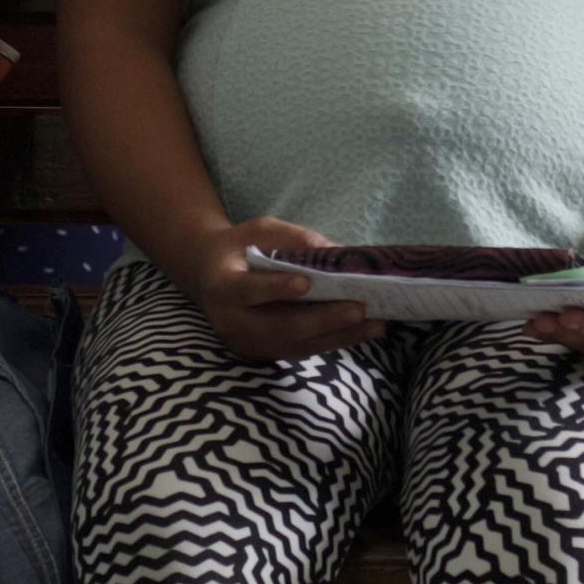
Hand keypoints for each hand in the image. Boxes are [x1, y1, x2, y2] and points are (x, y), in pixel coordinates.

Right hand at [174, 218, 387, 361]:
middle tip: (359, 308)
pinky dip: (333, 341)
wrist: (208, 275)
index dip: (275, 289)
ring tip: (375, 324)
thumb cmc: (239, 246)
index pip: (246, 290)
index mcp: (221, 285)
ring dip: (338, 336)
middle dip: (323, 319)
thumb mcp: (262, 230)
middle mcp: (230, 322)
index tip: (307, 283)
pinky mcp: (263, 353)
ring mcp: (246, 344)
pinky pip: (301, 350)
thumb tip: (341, 254)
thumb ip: (295, 240)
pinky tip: (361, 332)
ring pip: (295, 345)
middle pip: (279, 327)